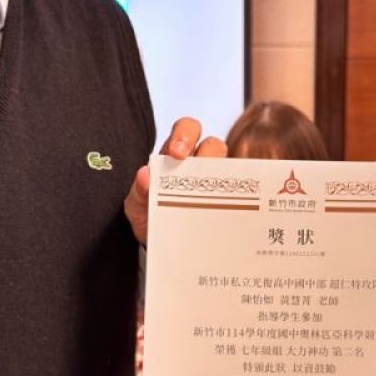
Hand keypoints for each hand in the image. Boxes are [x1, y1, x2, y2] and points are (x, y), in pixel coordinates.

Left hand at [125, 117, 227, 244]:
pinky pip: (238, 196)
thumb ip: (138, 192)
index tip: (176, 153)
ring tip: (213, 197)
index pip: (186, 130)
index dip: (185, 135)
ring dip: (223, 178)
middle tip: (198, 170)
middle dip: (208, 151)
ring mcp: (215, 184)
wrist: (159, 245)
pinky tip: (228, 213)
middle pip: (213, 145)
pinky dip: (236, 201)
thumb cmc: (149, 217)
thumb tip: (144, 174)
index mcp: (176, 156)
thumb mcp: (137, 206)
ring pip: (230, 169)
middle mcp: (199, 165)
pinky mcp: (227, 203)